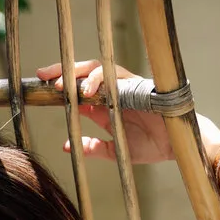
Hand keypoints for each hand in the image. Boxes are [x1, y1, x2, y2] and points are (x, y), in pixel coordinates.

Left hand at [36, 59, 219, 167]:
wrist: (178, 146)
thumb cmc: (152, 146)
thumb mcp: (116, 151)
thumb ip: (93, 147)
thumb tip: (66, 146)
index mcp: (105, 106)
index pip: (79, 89)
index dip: (61, 85)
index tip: (40, 87)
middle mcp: (114, 92)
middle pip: (85, 73)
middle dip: (63, 71)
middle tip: (43, 76)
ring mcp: (126, 86)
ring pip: (99, 68)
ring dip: (79, 75)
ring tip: (62, 87)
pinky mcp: (139, 84)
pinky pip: (117, 75)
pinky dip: (101, 80)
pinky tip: (87, 92)